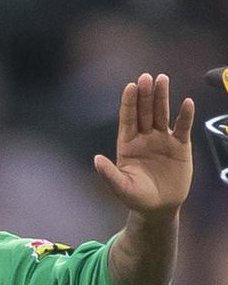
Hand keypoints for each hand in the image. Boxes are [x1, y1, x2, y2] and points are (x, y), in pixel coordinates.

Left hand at [94, 73, 193, 216]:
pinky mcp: (180, 146)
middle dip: (144, 95)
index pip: (127, 119)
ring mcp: (162, 140)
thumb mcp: (121, 187)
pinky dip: (185, 116)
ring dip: (162, 98)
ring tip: (162, 79)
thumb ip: (109, 173)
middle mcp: (144, 138)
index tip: (130, 86)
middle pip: (145, 112)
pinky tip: (187, 103)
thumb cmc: (136, 197)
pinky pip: (183, 128)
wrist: (159, 207)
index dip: (129, 103)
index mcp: (127, 144)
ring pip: (162, 114)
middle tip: (146, 77)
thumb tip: (96, 159)